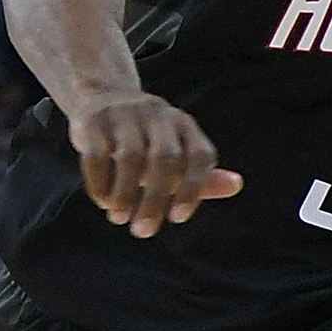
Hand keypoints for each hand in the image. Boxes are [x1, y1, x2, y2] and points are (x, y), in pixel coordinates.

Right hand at [66, 91, 242, 237]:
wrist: (101, 99)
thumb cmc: (148, 142)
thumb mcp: (177, 157)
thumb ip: (203, 177)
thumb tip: (237, 185)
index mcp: (184, 125)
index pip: (200, 156)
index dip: (194, 189)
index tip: (177, 219)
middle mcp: (159, 114)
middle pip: (165, 159)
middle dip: (155, 200)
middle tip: (143, 231)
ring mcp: (125, 113)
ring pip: (131, 157)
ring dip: (125, 194)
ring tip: (119, 219)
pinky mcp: (94, 119)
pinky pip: (97, 155)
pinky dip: (100, 182)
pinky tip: (103, 202)